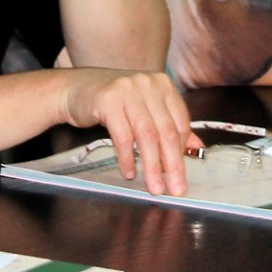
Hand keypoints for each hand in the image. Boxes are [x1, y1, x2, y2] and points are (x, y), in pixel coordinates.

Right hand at [60, 68, 194, 196]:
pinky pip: (122, 135)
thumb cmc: (112, 101)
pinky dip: (127, 157)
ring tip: (154, 187)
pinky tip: (129, 172)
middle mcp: (148, 83)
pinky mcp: (108, 99)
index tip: (181, 176)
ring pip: (147, 134)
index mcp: (162, 84)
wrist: (74, 89)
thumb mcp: (144, 109)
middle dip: (172, 164)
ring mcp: (128, 89)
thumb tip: (196, 148)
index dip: (182, 152)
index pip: (180, 122)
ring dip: (152, 165)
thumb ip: (169, 125)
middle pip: (166, 130)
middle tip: (174, 189)